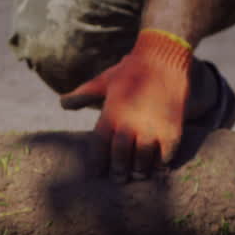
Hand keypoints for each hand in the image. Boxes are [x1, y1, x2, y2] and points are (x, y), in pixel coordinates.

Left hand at [60, 29, 192, 181]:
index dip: (98, 163)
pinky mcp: (172, 130)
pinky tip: (159, 165)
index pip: (99, 148)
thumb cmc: (130, 70)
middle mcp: (130, 124)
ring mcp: (152, 128)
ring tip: (137, 174)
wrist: (164, 55)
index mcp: (111, 115)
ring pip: (142, 160)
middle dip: (119, 172)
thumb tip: (62, 104)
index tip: (98, 172)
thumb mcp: (104, 81)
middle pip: (120, 158)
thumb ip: (83, 95)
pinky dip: (162, 162)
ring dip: (139, 170)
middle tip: (119, 178)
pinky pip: (165, 155)